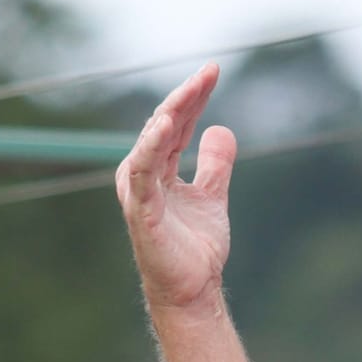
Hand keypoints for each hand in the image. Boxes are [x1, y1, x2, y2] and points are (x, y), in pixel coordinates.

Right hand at [117, 65, 234, 314]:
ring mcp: (139, 188)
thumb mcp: (212, 196)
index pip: (177, 122)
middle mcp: (143, 171)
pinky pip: (144, 168)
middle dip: (187, 95)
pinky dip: (153, 144)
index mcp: (157, 166)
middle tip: (210, 70)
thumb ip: (215, 164)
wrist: (192, 291)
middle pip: (165, 122)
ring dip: (174, 111)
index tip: (213, 71)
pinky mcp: (140, 206)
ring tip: (193, 88)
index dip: (194, 96)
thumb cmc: (195, 248)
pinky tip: (167, 123)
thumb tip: (222, 127)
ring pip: (154, 139)